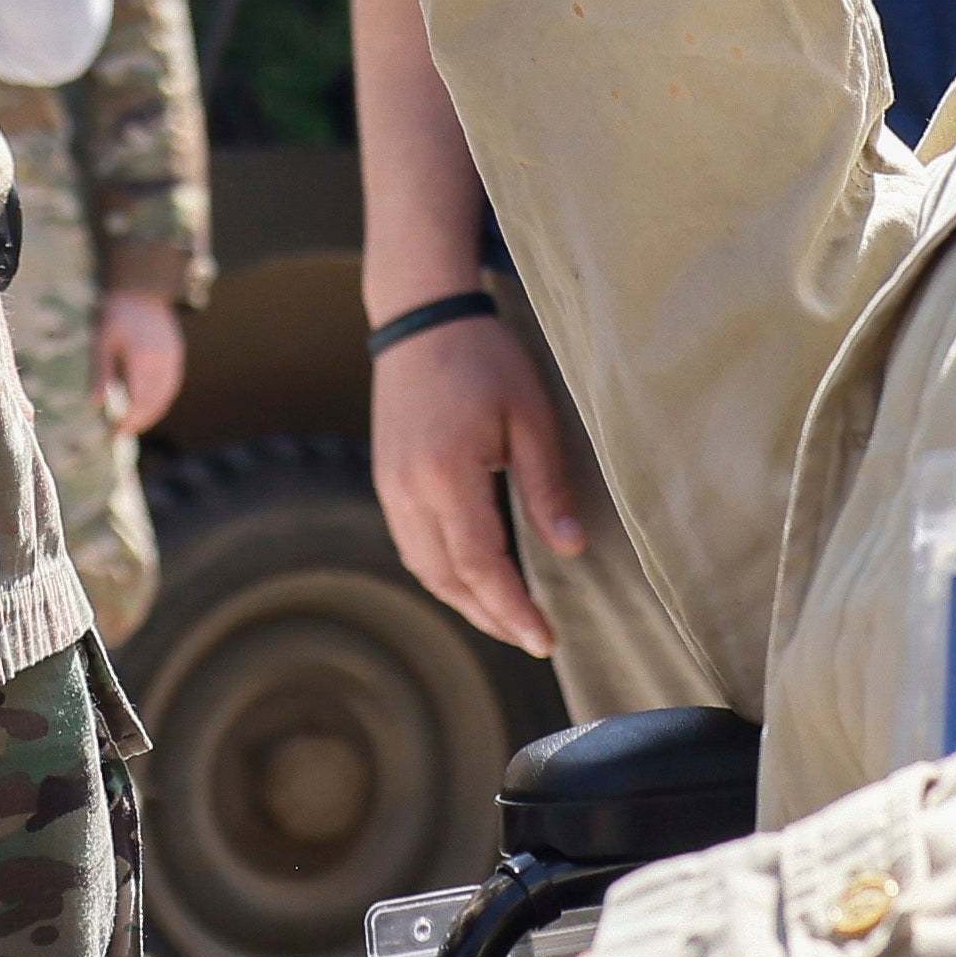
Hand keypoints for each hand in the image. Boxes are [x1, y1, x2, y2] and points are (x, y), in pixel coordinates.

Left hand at [96, 279, 186, 438]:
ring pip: (166, 396)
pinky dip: (161, 400)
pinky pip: (171, 385)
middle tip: (121, 434)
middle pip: (155, 402)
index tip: (116, 433)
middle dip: (139, 422)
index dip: (130, 420)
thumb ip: (100, 374)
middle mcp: (161, 360)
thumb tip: (95, 404)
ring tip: (134, 425)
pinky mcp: (176, 354)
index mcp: (142, 357)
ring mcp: (172, 357)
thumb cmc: (116, 316)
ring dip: (152, 414)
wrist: (141, 290)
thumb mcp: (101, 342)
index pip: (140, 400)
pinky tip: (148, 406)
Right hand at [372, 302, 594, 654]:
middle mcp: (409, 490)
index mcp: (446, 475)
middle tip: (533, 638)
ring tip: (507, 617)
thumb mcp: (531, 417)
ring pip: (425, 568)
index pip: (479, 566)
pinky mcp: (386, 480)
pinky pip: (412, 545)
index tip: (543, 637)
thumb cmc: (484, 359)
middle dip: (490, 616)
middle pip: (447, 579)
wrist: (422, 318)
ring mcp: (390, 487)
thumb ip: (547, 488)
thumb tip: (569, 549)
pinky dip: (443, 572)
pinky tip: (472, 578)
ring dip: (464, 600)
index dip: (512, 609)